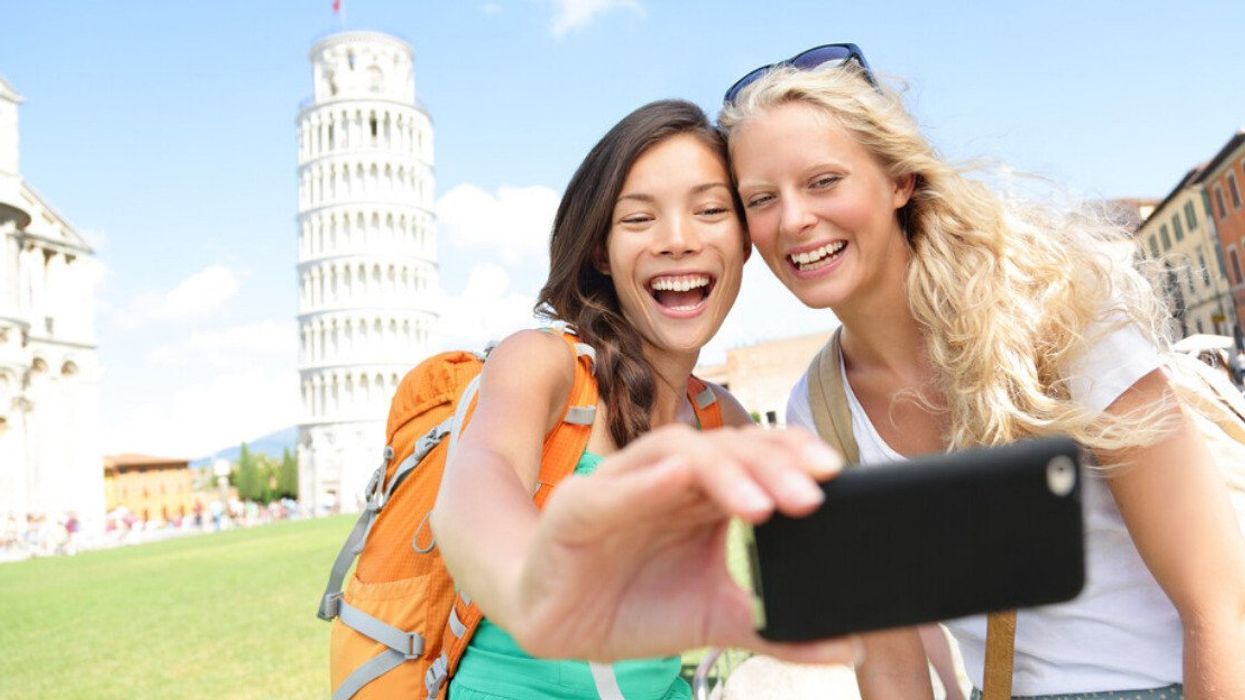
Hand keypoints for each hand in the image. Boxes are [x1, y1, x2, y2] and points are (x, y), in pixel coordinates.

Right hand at [506, 424, 860, 664]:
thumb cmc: (633, 604)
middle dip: (772, 467)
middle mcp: (668, 479)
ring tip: (761, 504)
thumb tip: (850, 644)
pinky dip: (645, 482)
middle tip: (812, 496)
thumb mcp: (715, 619)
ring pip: (678, 454)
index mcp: (704, 496)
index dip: (793, 456)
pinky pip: (613, 488)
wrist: (556, 625)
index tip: (836, 473)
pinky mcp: (576, 506)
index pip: (756, 457)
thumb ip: (776, 629)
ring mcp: (622, 485)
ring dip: (723, 473)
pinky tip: (677, 478)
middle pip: (727, 450)